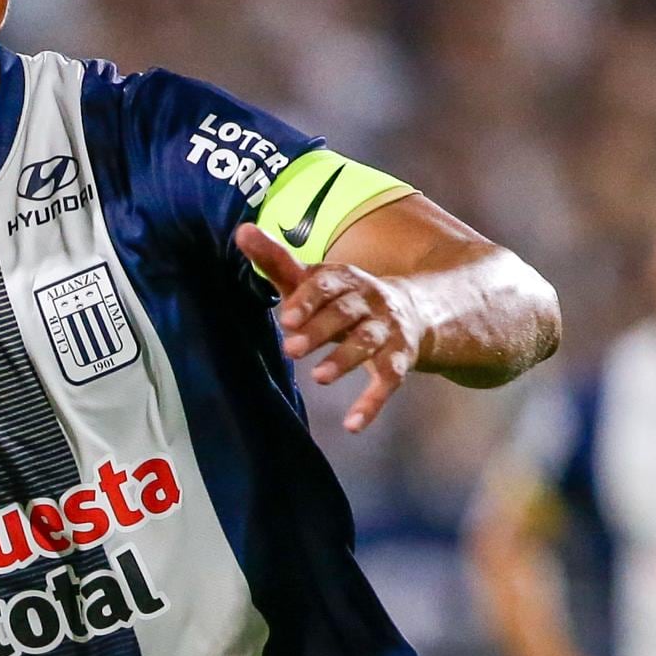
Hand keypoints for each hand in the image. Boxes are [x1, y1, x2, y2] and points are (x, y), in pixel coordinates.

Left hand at [237, 223, 426, 432]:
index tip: (286, 317)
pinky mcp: (399, 361)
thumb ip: (276, 260)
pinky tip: (353, 425)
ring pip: (369, 342)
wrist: (414, 310)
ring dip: (345, 359)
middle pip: (346, 313)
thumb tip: (241, 230)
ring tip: (320, 377)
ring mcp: (388, 331)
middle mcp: (370, 301)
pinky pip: (388, 381)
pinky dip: (372, 403)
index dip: (309, 300)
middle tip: (290, 348)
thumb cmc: (343, 298)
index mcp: (346, 279)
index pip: (328, 284)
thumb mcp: (312, 279)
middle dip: (320, 330)